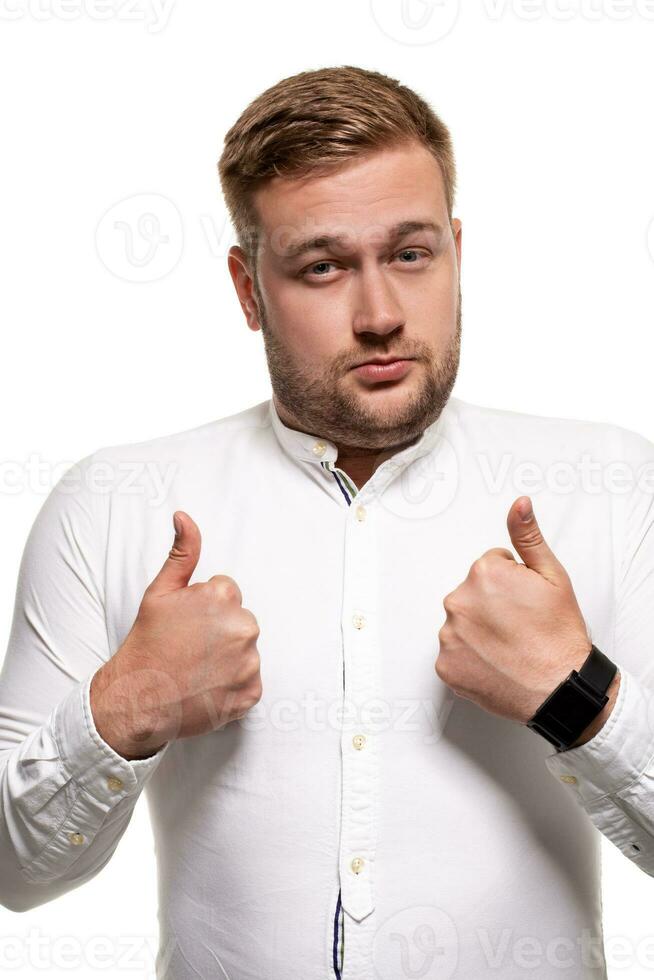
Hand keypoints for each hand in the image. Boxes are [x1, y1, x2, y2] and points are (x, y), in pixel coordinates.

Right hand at [90, 512, 261, 758]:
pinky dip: (233, 684)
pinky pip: (249, 680)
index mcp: (224, 597)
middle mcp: (243, 627)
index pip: (227, 593)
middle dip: (219, 630)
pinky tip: (207, 686)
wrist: (138, 699)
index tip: (185, 625)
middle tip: (189, 647)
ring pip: (245, 650)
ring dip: (228, 657)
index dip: (204, 608)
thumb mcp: (160, 591)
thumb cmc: (147, 643)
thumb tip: (184, 516)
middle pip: (239, 620)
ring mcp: (250, 662)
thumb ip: (182, 552)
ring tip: (197, 668)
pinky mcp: (252, 691)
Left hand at [435, 496, 595, 726]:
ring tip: (509, 647)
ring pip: (462, 624)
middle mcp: (458, 601)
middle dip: (492, 606)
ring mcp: (449, 635)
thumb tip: (518, 505)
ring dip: (479, 632)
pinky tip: (495, 664)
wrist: (560, 688)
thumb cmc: (559, 636)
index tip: (526, 604)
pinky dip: (470, 659)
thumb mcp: (552, 577)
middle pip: (472, 594)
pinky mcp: (445, 666)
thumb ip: (528, 537)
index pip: (491, 568)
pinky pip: (454, 654)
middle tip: (520, 627)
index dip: (513, 585)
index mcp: (483, 574)